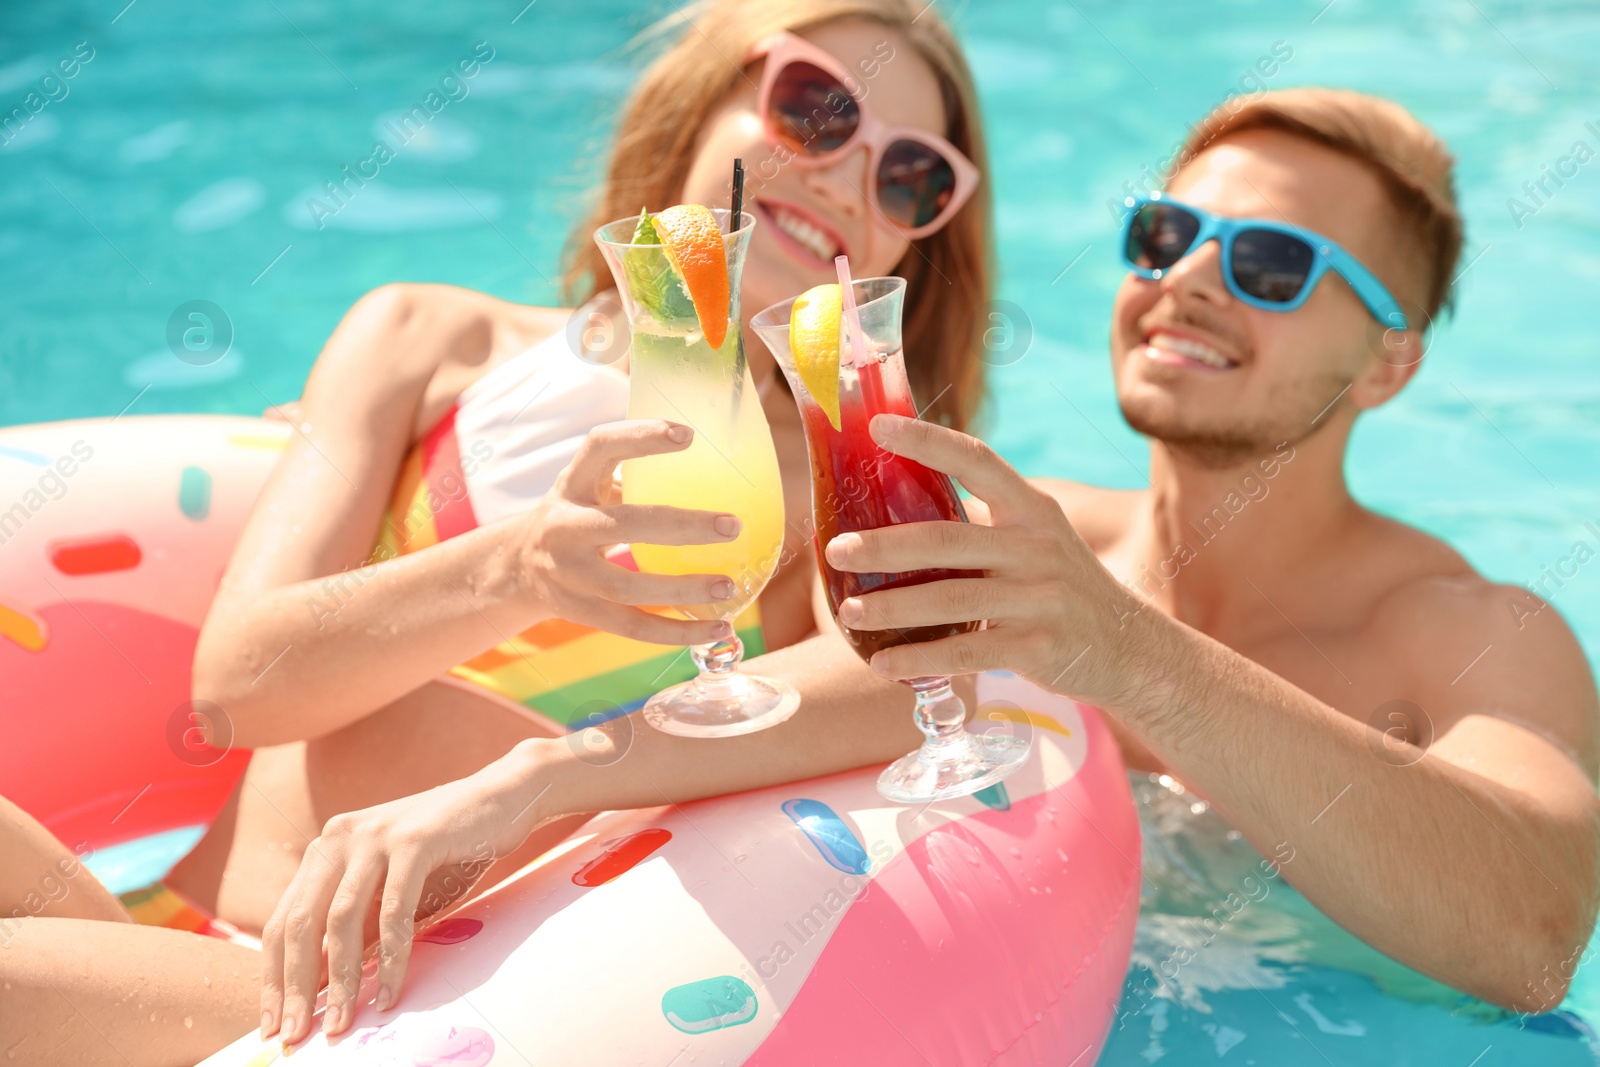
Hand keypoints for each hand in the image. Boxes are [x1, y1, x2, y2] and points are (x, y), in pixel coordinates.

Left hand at [259, 748, 549, 1043]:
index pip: (282, 921)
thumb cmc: (448, 851)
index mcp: (326, 850)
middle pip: (299, 924)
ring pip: (340, 921)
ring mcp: (375, 835)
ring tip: (342, 1024)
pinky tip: (389, 992)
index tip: (272, 1023)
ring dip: (340, 981)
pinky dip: (389, 958)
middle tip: (294, 1036)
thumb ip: (358, 926)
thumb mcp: (392, 891)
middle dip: (295, 988)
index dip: (274, 977)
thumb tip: (323, 987)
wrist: (504, 797)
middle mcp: (339, 838)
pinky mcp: (414, 840)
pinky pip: (393, 911)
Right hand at [514, 420, 741, 644]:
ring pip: (628, 587)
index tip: (689, 435)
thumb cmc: (577, 515)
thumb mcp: (590, 485)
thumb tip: (720, 468)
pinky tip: (718, 628)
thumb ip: (636, 476)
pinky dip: (678, 632)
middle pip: (624, 525)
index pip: (600, 447)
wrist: (518, 566)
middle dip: (682, 526)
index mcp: (572, 483)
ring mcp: (568, 574)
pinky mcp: (579, 612)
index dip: (640, 437)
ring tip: (727, 586)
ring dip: (683, 589)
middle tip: (733, 526)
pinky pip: (633, 627)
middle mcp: (563, 526)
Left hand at [823, 414, 1147, 702]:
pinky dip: (920, 659)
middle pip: (947, 537)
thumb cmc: (1063, 590)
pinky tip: (884, 663)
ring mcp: (1041, 598)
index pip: (977, 460)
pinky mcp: (1041, 646)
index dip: (926, 440)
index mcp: (1033, 510)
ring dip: (892, 608)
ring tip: (848, 612)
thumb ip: (984, 525)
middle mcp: (1038, 547)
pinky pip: (967, 652)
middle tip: (837, 550)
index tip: (876, 427)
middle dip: (885, 545)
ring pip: (950, 598)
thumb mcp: (1038, 542)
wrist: (1134, 649)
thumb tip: (898, 511)